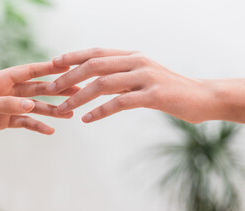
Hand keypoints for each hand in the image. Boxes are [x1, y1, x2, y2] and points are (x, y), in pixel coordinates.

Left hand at [0, 62, 78, 150]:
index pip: (27, 72)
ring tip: (70, 113)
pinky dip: (37, 125)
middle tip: (77, 91)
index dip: (47, 68)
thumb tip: (31, 104)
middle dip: (56, 90)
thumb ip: (5, 104)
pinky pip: (24, 122)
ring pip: (33, 106)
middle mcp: (4, 91)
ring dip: (51, 109)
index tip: (67, 66)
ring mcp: (5, 106)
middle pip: (36, 89)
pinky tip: (50, 131)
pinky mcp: (3, 121)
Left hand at [46, 48, 218, 123]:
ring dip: (79, 96)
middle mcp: (136, 61)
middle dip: (68, 77)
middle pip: (94, 65)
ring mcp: (145, 77)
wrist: (200, 97)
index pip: (96, 52)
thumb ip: (120, 75)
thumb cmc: (166, 89)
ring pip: (103, 83)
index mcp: (131, 56)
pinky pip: (120, 102)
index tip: (53, 64)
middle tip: (49, 88)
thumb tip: (94, 80)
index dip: (73, 56)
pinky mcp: (153, 95)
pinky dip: (100, 111)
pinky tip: (87, 119)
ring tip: (63, 108)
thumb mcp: (141, 77)